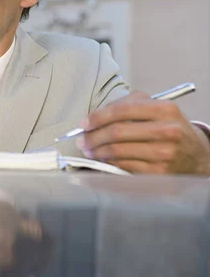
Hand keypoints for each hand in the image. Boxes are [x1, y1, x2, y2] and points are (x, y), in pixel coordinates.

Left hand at [78, 91, 209, 174]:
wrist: (197, 157)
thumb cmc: (168, 129)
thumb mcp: (156, 110)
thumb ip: (127, 105)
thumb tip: (93, 118)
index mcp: (165, 109)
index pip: (121, 110)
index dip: (97, 117)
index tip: (82, 124)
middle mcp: (168, 130)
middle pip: (117, 132)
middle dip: (92, 137)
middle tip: (81, 140)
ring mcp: (165, 153)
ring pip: (118, 151)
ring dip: (97, 151)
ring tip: (89, 150)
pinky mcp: (161, 173)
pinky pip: (124, 167)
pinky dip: (109, 163)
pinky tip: (103, 160)